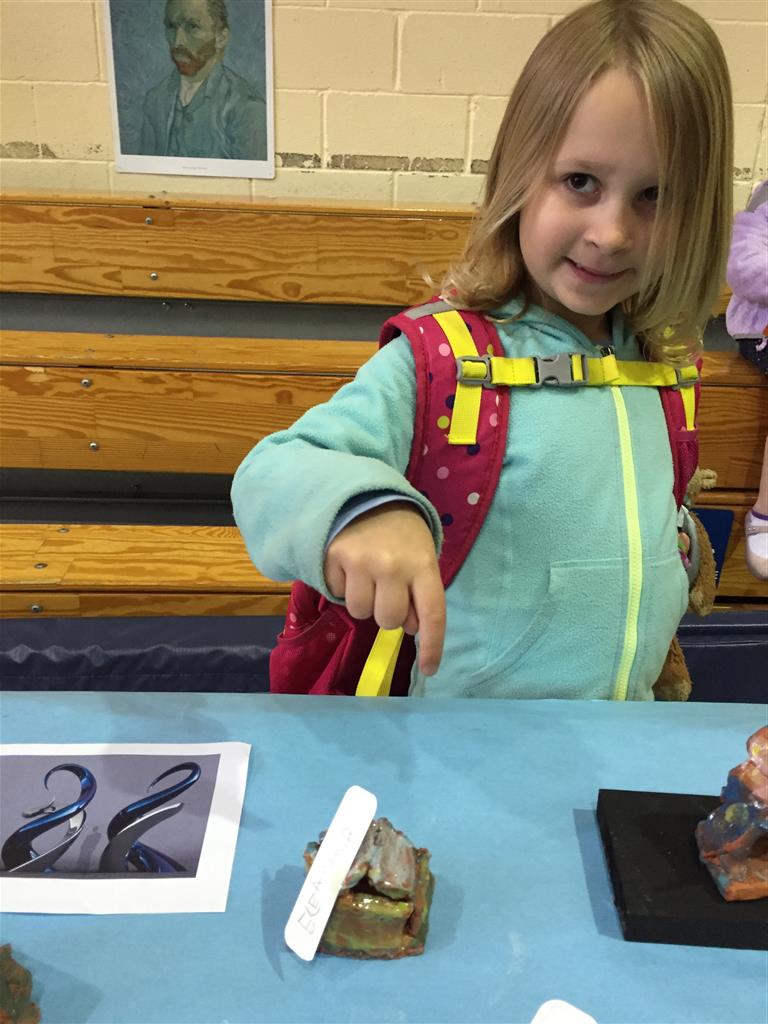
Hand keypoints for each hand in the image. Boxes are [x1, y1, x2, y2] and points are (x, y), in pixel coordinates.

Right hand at [323, 502, 445, 674]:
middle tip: (386, 588)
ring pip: (361, 613)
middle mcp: (394, 566)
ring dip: (364, 600)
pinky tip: (350, 563)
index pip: (432, 615)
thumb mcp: (420, 557)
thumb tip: (411, 628)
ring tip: (366, 573)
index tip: (429, 670)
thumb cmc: (400, 533)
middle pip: (390, 621)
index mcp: (423, 565)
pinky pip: (338, 593)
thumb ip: (420, 592)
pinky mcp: (334, 558)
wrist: (365, 496)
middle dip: (388, 612)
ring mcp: (362, 562)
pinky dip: (343, 585)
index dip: (432, 647)